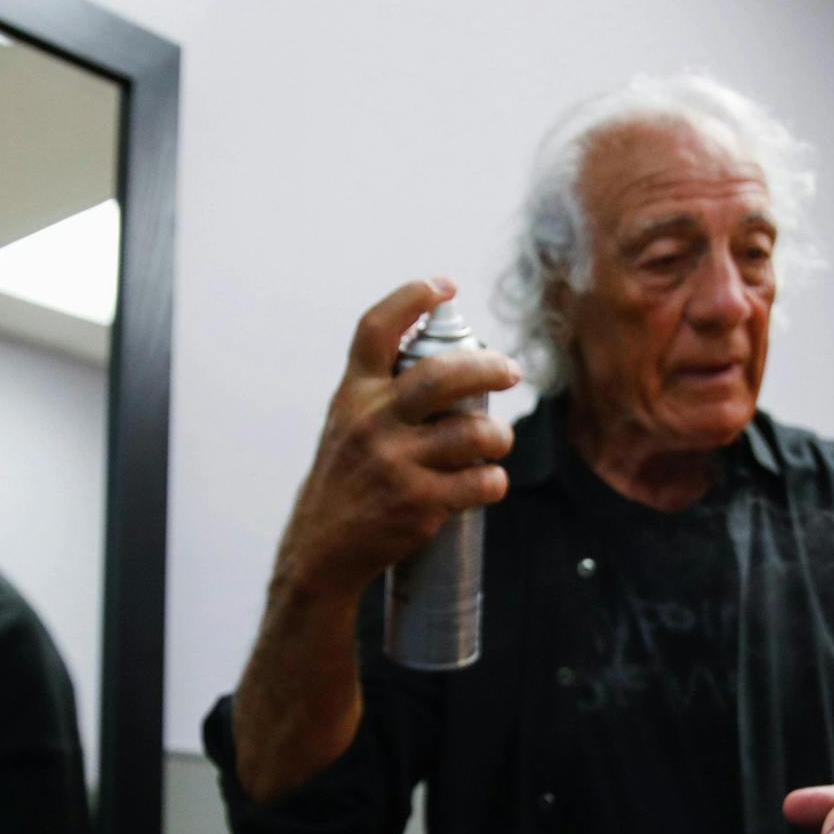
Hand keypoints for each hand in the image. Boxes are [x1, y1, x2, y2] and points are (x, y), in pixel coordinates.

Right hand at [273, 277, 523, 599]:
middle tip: (511, 370)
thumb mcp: (346, 424)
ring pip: (472, 433)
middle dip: (488, 367)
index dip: (412, 297)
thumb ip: (382, 392)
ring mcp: (394, 463)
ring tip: (498, 441)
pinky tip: (490, 480)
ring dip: (499, 436)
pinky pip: (479, 482)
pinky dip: (494, 479)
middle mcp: (371, 422)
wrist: (322, 549)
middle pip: (442, 376)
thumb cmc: (346, 480)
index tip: (444, 284)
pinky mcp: (417, 503)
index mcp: (352, 394)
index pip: (376, 329)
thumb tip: (447, 359)